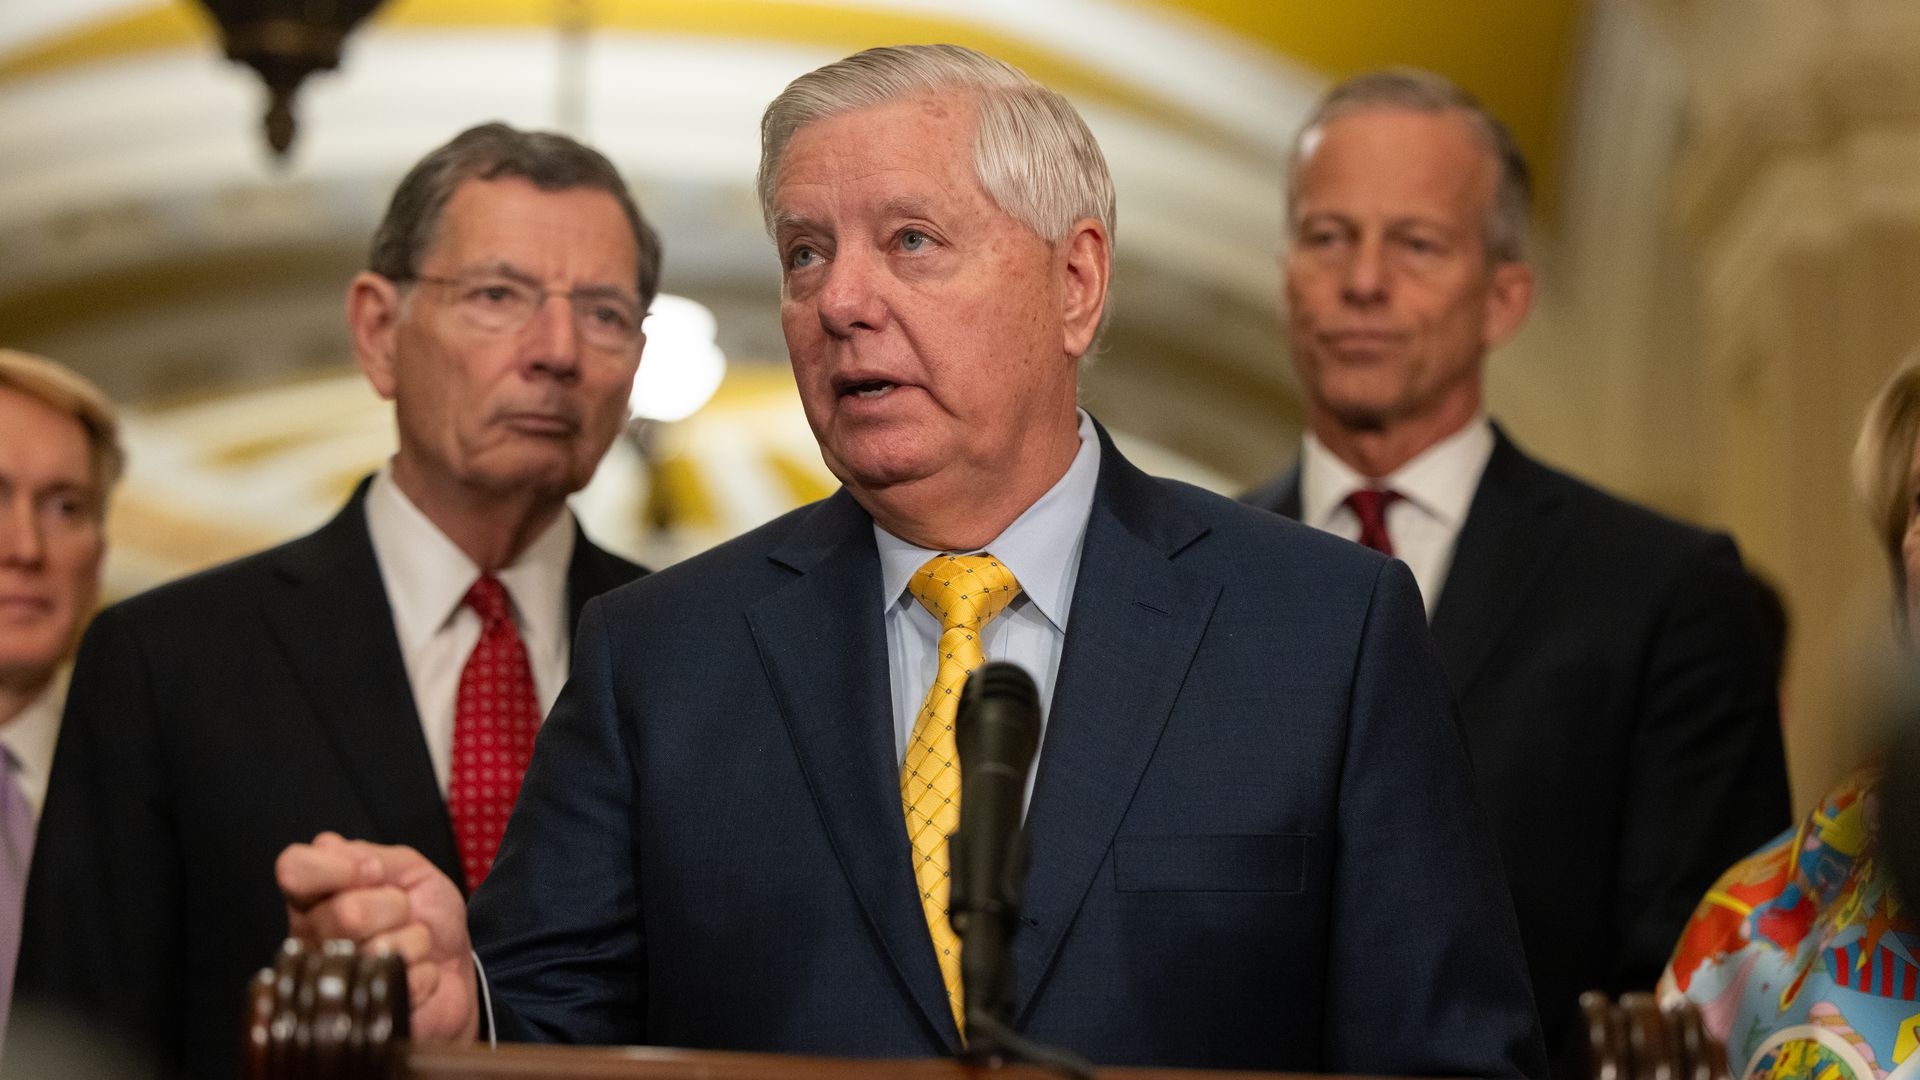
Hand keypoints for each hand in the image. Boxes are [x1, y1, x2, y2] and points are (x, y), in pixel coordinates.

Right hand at [276, 832, 480, 1042]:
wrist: (453, 968)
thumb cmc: (425, 915)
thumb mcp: (409, 869)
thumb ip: (373, 855)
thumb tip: (330, 848)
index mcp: (313, 896)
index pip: (293, 868)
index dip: (340, 867)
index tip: (376, 872)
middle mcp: (310, 938)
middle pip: (346, 912)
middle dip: (395, 906)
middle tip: (403, 913)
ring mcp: (329, 982)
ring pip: (377, 949)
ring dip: (414, 940)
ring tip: (411, 944)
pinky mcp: (359, 1015)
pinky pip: (404, 981)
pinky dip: (424, 973)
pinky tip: (415, 974)